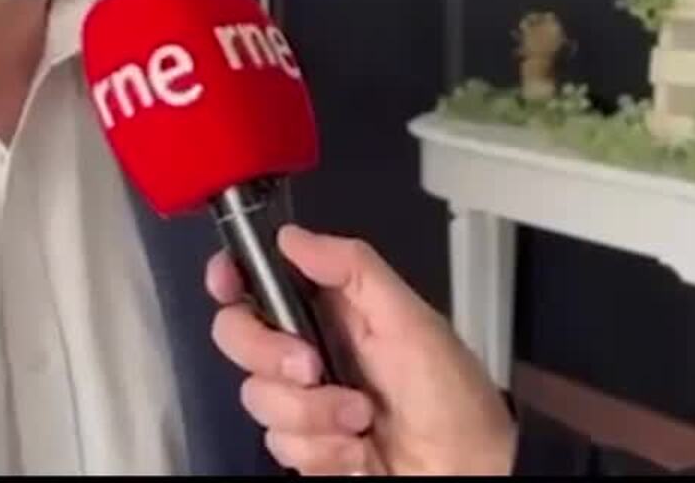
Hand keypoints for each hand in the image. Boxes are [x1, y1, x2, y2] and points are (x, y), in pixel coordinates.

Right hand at [207, 225, 515, 475]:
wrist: (467, 472)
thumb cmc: (453, 399)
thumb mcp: (410, 319)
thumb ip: (353, 268)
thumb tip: (292, 236)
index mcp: (329, 310)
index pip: (259, 280)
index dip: (230, 276)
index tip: (227, 283)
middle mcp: (307, 351)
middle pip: (237, 336)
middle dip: (269, 355)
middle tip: (313, 368)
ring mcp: (304, 402)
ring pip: (258, 397)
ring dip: (312, 414)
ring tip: (360, 420)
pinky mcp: (306, 447)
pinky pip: (280, 444)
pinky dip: (323, 451)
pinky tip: (358, 450)